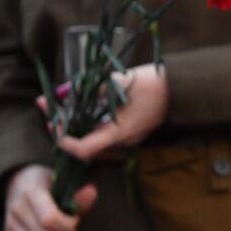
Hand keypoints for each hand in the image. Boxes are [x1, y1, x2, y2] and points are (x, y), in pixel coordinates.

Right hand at [4, 164, 97, 230]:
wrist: (19, 182)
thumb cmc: (46, 183)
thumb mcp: (62, 182)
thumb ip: (76, 194)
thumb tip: (91, 192)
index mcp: (31, 193)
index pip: (49, 220)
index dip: (67, 225)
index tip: (74, 220)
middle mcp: (17, 211)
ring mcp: (10, 227)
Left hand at [53, 63, 169, 160]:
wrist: (183, 87)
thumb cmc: (155, 84)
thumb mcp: (121, 81)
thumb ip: (94, 87)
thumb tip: (67, 90)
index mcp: (120, 133)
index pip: (84, 149)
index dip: (64, 140)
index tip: (52, 122)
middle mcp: (122, 141)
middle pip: (84, 143)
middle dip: (62, 125)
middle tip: (47, 105)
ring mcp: (127, 137)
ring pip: (92, 137)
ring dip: (74, 123)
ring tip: (60, 104)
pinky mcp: (130, 130)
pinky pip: (103, 132)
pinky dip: (89, 121)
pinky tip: (82, 106)